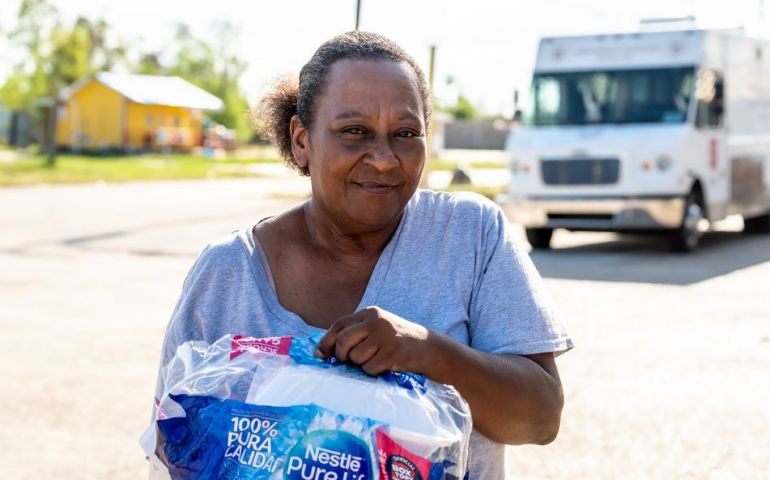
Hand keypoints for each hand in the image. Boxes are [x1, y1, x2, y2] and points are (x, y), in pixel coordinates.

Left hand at [316, 306, 430, 375]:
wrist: (427, 347)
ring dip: (361, 365)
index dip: (326, 341)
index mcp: (370, 313)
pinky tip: (384, 366)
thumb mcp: (377, 328)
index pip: (339, 325)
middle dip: (342, 355)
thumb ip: (355, 333)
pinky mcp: (392, 353)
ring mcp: (385, 336)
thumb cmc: (396, 340)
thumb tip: (324, 351)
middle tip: (349, 361)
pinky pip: (369, 368)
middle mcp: (376, 321)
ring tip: (375, 360)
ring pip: (356, 357)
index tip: (319, 355)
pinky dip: (372, 371)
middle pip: (343, 340)